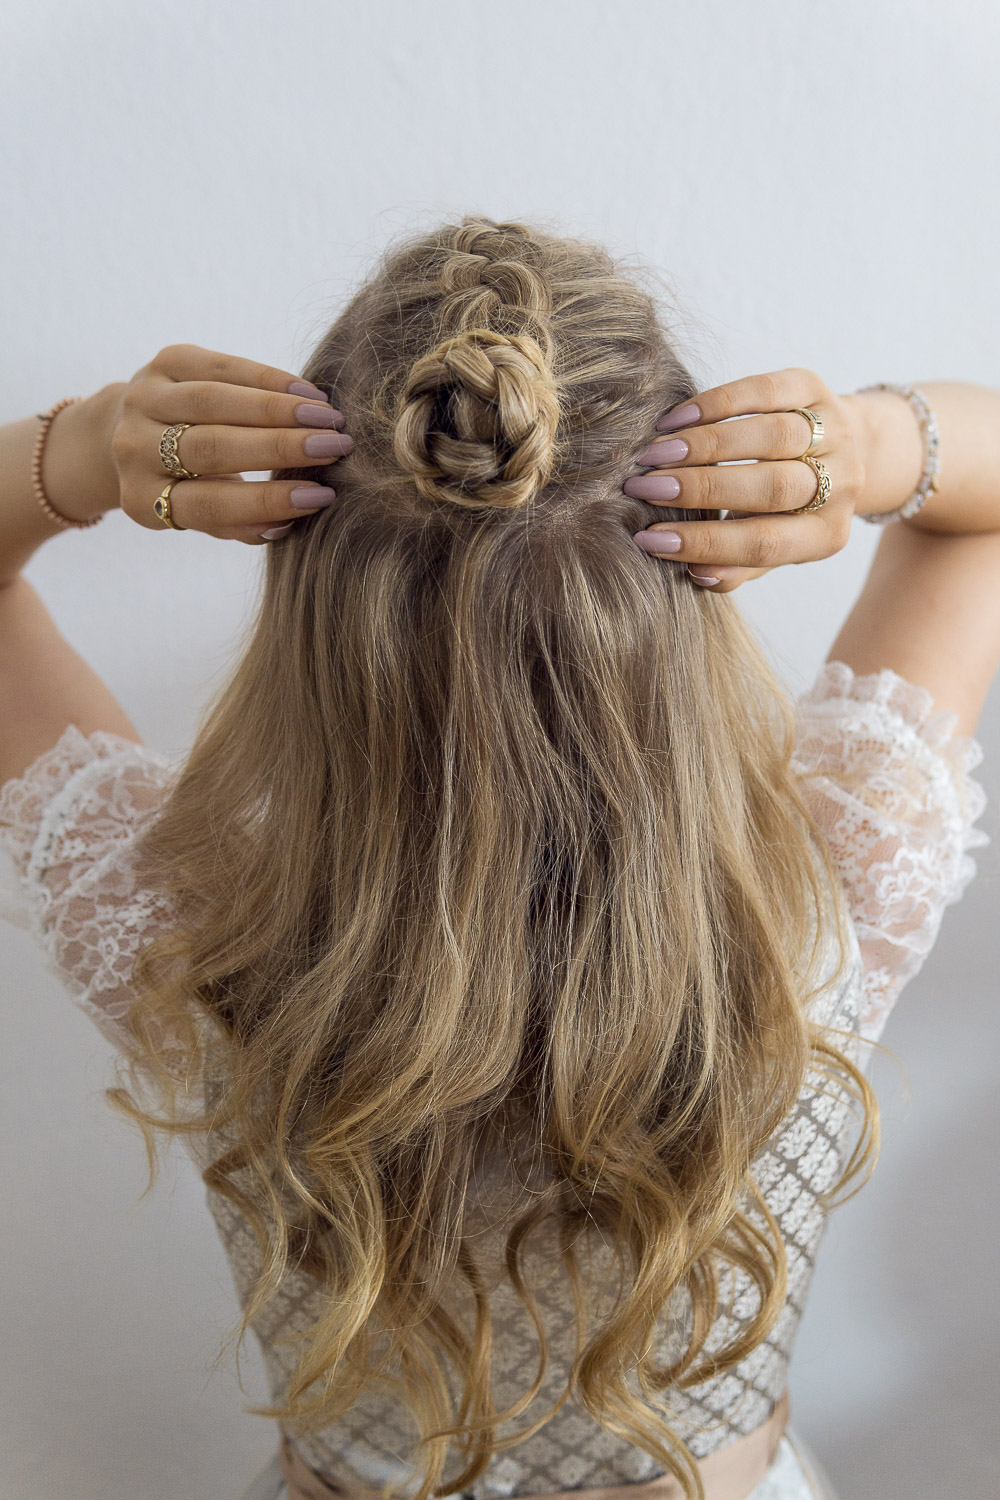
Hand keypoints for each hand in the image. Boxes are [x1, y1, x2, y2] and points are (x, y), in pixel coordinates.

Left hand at [108, 344, 352, 542]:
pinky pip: (222, 367)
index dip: (267, 501)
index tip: (322, 496)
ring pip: (215, 401)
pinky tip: (307, 393)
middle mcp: (133, 449)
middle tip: (335, 448)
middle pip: (212, 448)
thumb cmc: (187, 483)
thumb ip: (240, 523)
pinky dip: (269, 379)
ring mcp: (144, 400)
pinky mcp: (164, 362)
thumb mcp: (203, 514)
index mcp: (143, 499)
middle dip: (281, 447)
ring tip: (328, 418)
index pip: (210, 503)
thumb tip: (290, 520)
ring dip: (279, 409)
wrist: (133, 430)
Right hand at [624, 368, 866, 591]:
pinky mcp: (815, 388)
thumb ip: (738, 567)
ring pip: (772, 436)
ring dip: (705, 445)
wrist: (841, 446)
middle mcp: (840, 484)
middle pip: (773, 488)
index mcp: (826, 534)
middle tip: (646, 488)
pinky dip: (717, 404)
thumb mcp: (770, 547)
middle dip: (703, 488)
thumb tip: (698, 573)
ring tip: (655, 454)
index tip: (650, 540)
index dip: (705, 543)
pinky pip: (765, 392)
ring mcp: (834, 433)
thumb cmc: (786, 508)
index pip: (764, 544)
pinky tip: (676, 420)